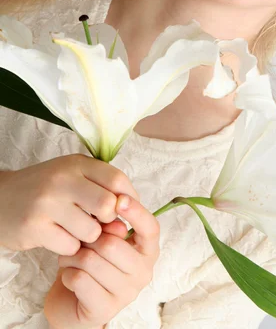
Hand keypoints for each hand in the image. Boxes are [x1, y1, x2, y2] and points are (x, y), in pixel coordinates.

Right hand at [0, 154, 138, 253]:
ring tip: (73, 229)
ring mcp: (48, 203)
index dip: (128, 197)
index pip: (117, 179)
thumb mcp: (72, 176)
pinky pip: (70, 246)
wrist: (0, 198)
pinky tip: (58, 237)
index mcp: (77, 163)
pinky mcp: (35, 227)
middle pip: (107, 205)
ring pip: (91, 231)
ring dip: (87, 237)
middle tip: (98, 222)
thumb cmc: (44, 189)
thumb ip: (101, 190)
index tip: (125, 209)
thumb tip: (127, 223)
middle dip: (108, 220)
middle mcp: (63, 179)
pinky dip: (69, 247)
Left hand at [43, 194, 159, 328]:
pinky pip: (79, 280)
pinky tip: (69, 274)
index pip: (151, 228)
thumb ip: (110, 222)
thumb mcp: (104, 236)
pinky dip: (67, 273)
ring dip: (72, 256)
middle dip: (88, 238)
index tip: (119, 199)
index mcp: (148, 251)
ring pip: (91, 261)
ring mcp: (127, 294)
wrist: (74, 300)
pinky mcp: (105, 310)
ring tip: (70, 257)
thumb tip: (113, 207)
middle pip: (111, 244)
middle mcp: (143, 273)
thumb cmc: (93, 260)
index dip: (136, 212)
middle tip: (79, 241)